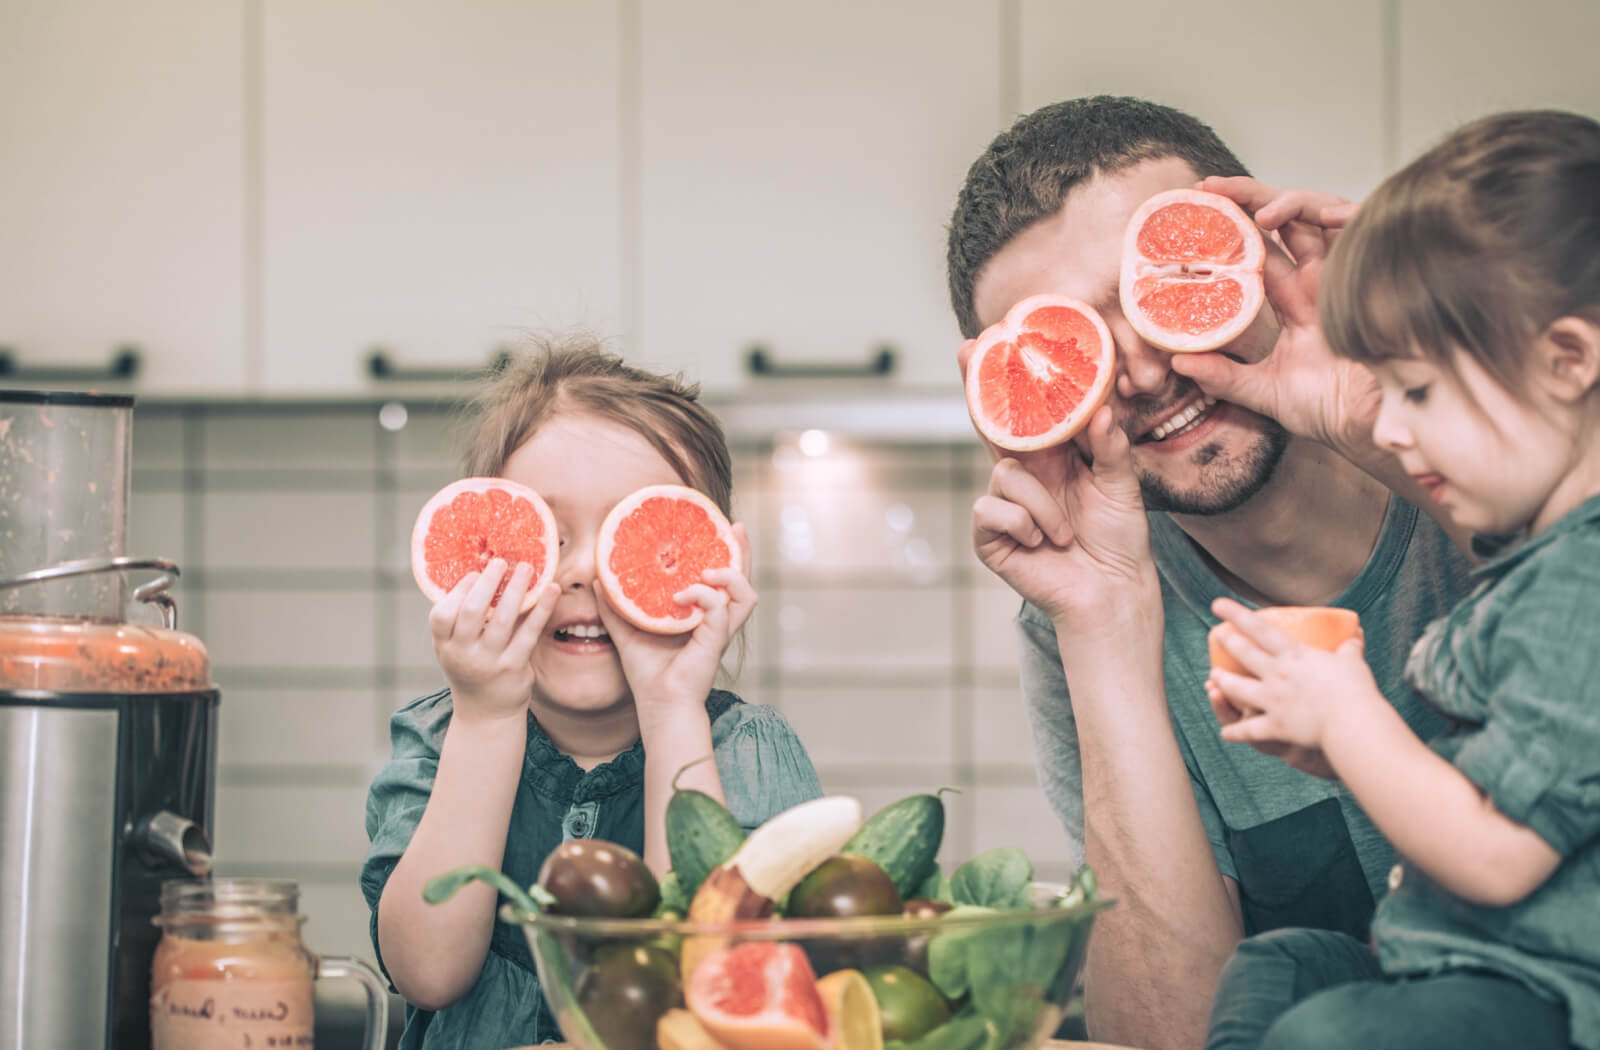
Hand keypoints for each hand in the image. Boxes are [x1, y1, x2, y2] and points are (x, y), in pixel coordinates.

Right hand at [430, 559, 560, 722]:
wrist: (487, 713)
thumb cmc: (472, 668)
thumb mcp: (456, 647)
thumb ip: (462, 618)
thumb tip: (482, 571)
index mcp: (445, 646)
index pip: (441, 615)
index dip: (459, 591)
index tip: (476, 573)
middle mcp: (463, 655)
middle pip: (471, 612)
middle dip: (487, 583)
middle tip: (501, 562)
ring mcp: (490, 662)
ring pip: (503, 619)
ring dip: (516, 589)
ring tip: (527, 568)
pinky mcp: (515, 667)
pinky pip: (530, 632)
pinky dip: (542, 608)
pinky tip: (553, 590)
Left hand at [595, 522, 757, 725]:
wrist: (657, 704)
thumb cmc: (648, 673)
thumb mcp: (626, 632)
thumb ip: (615, 607)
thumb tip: (598, 580)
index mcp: (704, 616)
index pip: (725, 579)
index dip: (728, 554)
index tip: (723, 528)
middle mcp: (718, 620)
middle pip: (744, 580)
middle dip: (743, 551)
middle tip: (735, 526)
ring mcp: (720, 630)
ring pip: (746, 593)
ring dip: (730, 574)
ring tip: (707, 569)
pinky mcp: (716, 640)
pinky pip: (718, 607)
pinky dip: (701, 595)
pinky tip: (679, 596)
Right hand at [962, 333, 1155, 627]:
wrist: (1112, 592)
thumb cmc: (1119, 538)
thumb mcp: (1122, 484)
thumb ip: (1109, 445)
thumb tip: (1099, 409)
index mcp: (1054, 457)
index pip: (1029, 410)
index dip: (1012, 376)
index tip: (998, 335)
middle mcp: (1025, 474)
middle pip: (993, 423)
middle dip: (979, 385)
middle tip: (968, 348)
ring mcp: (1005, 504)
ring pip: (1004, 475)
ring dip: (1040, 504)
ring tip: (1064, 531)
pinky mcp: (990, 535)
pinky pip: (993, 509)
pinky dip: (1023, 524)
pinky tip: (1042, 544)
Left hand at [1169, 176, 1380, 455]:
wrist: (1372, 426)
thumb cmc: (1327, 409)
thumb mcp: (1265, 391)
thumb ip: (1224, 376)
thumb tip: (1177, 361)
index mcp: (1293, 300)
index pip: (1257, 251)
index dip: (1229, 229)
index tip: (1193, 212)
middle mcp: (1318, 279)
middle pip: (1283, 221)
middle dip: (1249, 196)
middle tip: (1209, 186)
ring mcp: (1347, 274)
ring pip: (1319, 214)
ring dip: (1290, 202)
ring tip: (1261, 212)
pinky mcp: (1373, 276)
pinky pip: (1363, 230)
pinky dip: (1346, 214)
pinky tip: (1325, 216)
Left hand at [1207, 597, 1380, 773]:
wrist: (1353, 723)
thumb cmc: (1356, 690)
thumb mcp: (1353, 662)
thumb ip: (1350, 648)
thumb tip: (1355, 633)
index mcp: (1294, 656)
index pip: (1260, 629)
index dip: (1236, 615)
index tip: (1217, 604)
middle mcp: (1277, 674)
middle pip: (1245, 654)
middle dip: (1228, 642)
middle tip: (1216, 635)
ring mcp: (1272, 700)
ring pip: (1238, 689)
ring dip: (1223, 683)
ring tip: (1212, 678)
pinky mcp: (1275, 725)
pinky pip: (1249, 730)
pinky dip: (1236, 732)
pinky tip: (1225, 734)